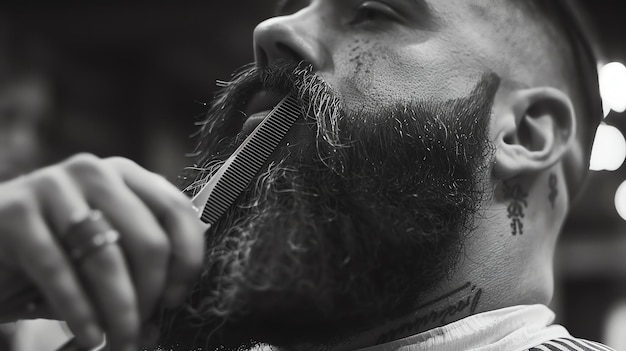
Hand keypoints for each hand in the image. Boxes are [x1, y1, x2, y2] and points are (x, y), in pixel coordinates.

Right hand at [0, 154, 205, 350]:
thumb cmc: (49, 253)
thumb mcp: (99, 256)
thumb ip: (132, 278)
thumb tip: (157, 327)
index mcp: (125, 175)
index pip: (178, 211)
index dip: (187, 260)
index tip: (176, 299)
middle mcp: (95, 172)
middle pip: (148, 241)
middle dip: (150, 296)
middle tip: (141, 331)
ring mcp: (54, 186)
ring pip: (107, 258)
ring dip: (119, 311)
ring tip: (120, 343)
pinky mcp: (15, 212)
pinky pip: (60, 270)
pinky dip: (79, 311)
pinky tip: (89, 337)